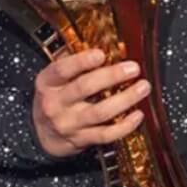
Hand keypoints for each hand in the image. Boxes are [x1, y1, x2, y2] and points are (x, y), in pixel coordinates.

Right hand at [32, 49, 150, 157]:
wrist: (43, 134)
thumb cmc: (57, 97)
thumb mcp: (57, 78)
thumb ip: (79, 62)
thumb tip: (112, 47)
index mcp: (48, 83)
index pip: (62, 70)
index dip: (82, 61)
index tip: (101, 54)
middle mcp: (55, 104)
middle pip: (84, 87)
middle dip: (112, 76)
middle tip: (133, 68)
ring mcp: (68, 124)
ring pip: (100, 112)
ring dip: (126, 98)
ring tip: (143, 87)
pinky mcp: (81, 139)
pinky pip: (106, 134)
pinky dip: (125, 125)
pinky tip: (138, 114)